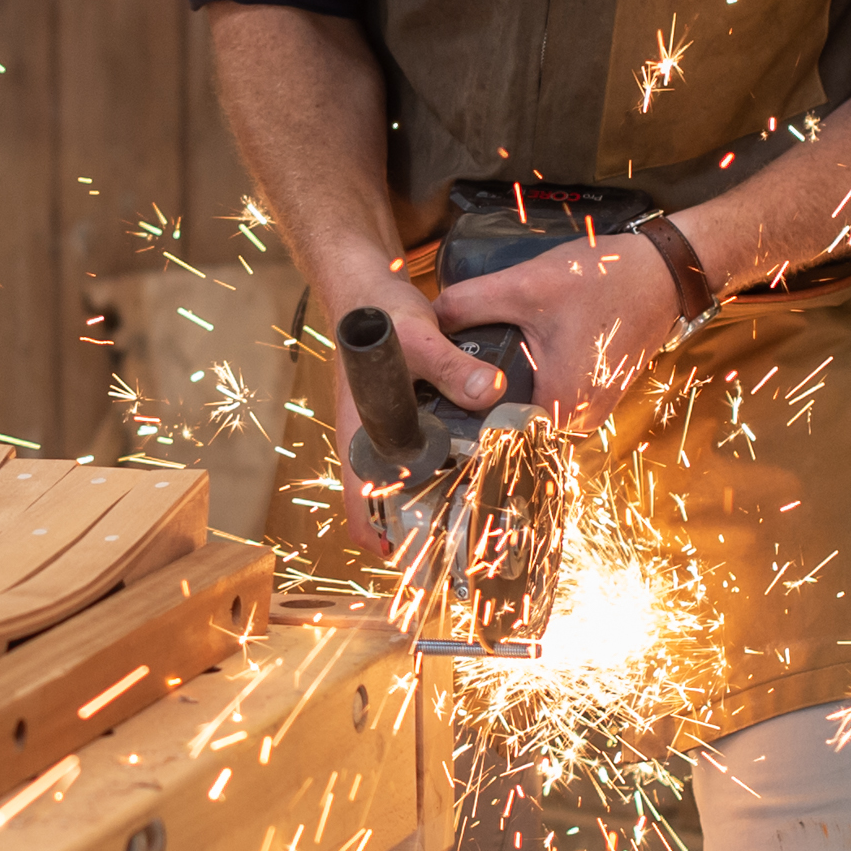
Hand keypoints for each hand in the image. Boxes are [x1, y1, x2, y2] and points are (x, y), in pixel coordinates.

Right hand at [320, 268, 504, 553]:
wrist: (366, 289)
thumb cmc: (377, 316)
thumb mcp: (418, 338)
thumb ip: (452, 366)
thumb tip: (490, 392)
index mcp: (360, 435)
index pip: (360, 504)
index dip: (382, 540)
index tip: (417, 561)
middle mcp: (371, 443)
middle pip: (388, 506)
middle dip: (422, 529)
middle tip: (468, 544)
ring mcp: (387, 435)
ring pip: (408, 485)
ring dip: (437, 502)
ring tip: (481, 516)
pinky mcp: (406, 423)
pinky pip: (422, 460)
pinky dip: (445, 472)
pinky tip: (478, 470)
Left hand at [434, 228, 685, 433]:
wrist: (663, 273)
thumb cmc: (605, 281)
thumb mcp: (524, 286)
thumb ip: (469, 303)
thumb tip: (428, 318)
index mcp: (560, 405)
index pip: (491, 427)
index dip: (462, 404)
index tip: (442, 384)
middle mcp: (578, 420)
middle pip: (510, 419)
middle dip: (483, 392)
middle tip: (457, 362)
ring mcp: (591, 410)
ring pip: (531, 408)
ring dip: (508, 386)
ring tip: (486, 353)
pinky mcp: (596, 395)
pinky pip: (552, 396)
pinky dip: (533, 378)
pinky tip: (519, 352)